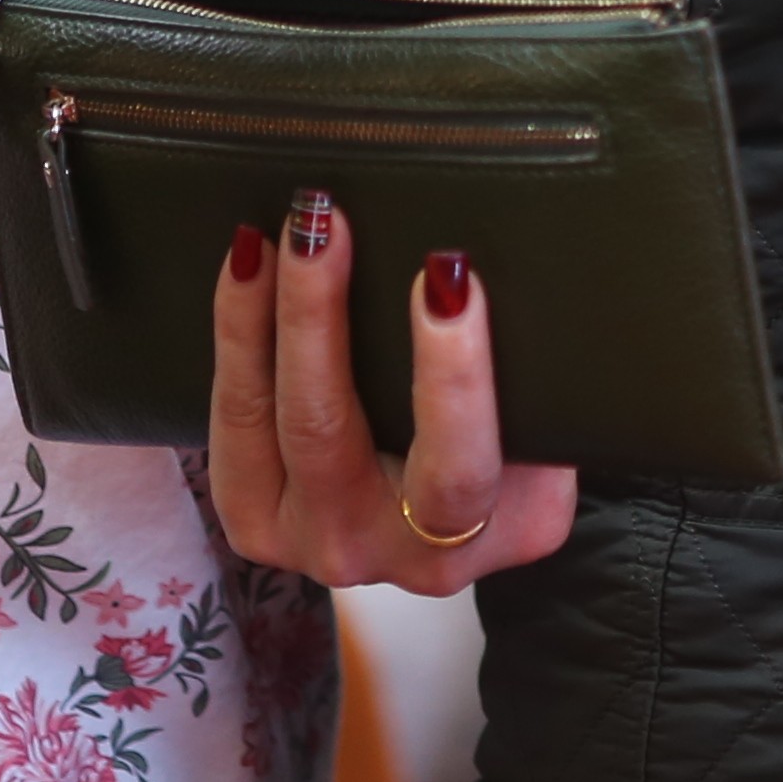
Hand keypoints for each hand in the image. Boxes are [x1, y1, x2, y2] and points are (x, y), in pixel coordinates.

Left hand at [208, 195, 580, 592]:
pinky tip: (246, 271)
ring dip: (258, 320)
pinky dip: (234, 341)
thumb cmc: (527, 437)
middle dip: (318, 319)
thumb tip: (472, 263)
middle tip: (324, 227)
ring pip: (260, 428)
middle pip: (328, 438)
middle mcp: (389, 554)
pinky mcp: (257, 522)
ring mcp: (311, 543)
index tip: (447, 277)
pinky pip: (231, 428)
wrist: (471, 511)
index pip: (460, 465)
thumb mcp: (551, 425)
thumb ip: (527, 370)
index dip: (450, 376)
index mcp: (488, 533)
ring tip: (268, 238)